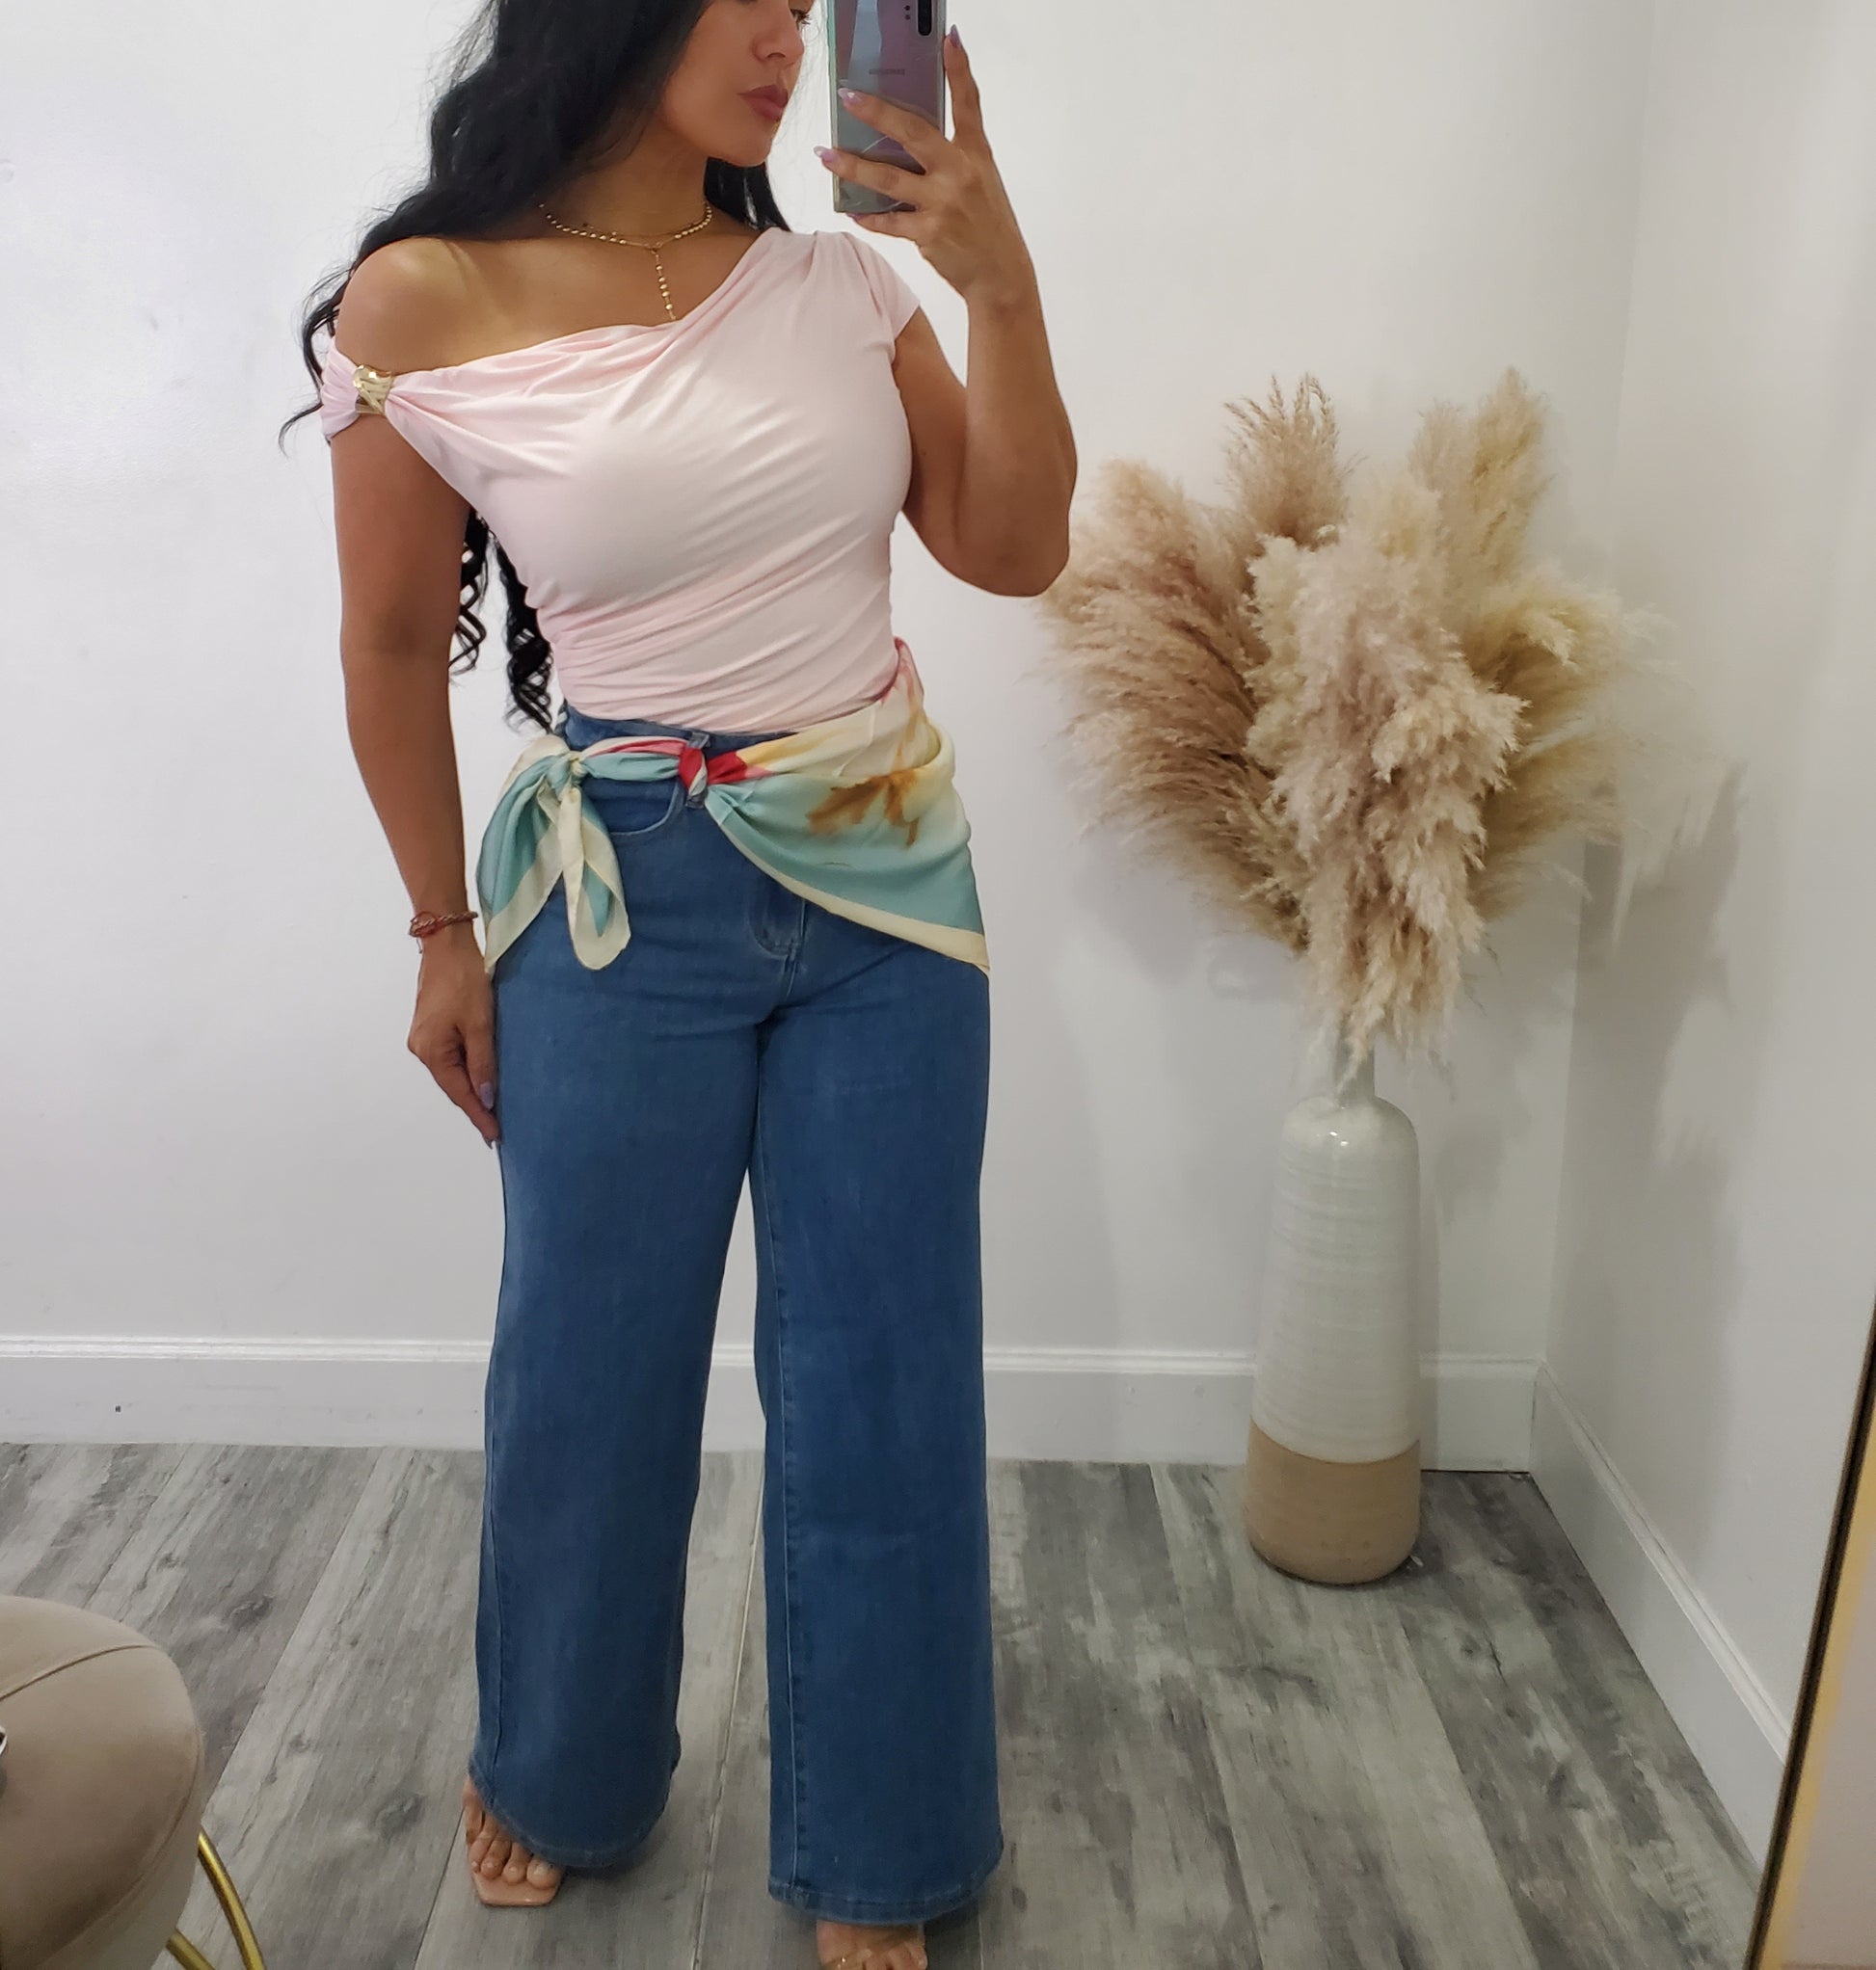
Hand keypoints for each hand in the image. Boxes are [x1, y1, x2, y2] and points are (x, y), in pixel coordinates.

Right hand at [409, 929, 500, 1144]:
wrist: (446, 946)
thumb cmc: (463, 979)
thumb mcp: (480, 1024)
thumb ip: (483, 1063)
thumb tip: (487, 1097)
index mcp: (432, 1051)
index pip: (459, 1093)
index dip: (478, 1116)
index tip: (494, 1137)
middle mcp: (422, 1049)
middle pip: (453, 1085)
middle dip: (475, 1106)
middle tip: (498, 1128)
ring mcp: (424, 1039)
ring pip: (452, 1072)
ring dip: (472, 1088)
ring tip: (493, 1108)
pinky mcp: (431, 1028)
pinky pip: (451, 1057)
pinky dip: (467, 1070)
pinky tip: (481, 1078)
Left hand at [817, 30, 1033, 305]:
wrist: (1001, 275)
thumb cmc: (988, 226)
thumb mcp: (981, 182)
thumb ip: (950, 159)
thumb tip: (903, 143)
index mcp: (975, 154)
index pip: (968, 104)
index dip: (959, 69)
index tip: (948, 38)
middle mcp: (959, 173)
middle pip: (912, 133)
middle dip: (876, 113)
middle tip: (847, 97)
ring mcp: (943, 203)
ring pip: (887, 179)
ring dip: (852, 166)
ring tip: (825, 155)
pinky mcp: (929, 234)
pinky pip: (889, 221)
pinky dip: (868, 216)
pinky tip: (849, 207)